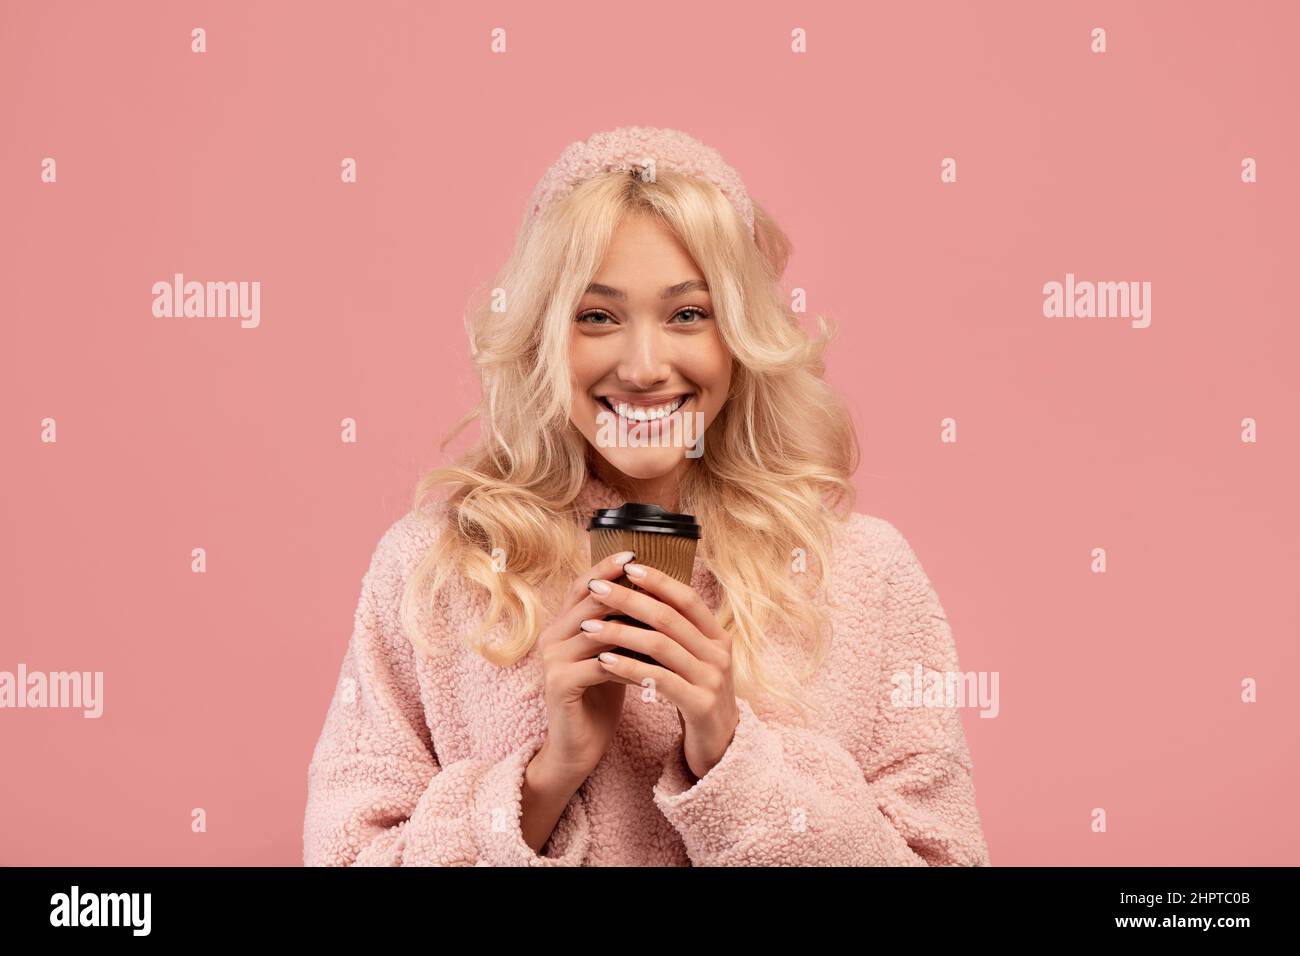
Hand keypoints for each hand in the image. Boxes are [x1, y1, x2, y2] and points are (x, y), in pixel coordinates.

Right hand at [531, 549, 639, 788]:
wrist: (578, 746)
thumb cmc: (600, 697)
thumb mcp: (614, 654)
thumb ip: (622, 625)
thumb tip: (654, 591)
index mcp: (561, 625)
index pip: (582, 586)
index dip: (605, 568)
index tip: (635, 553)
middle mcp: (551, 637)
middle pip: (589, 601)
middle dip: (623, 588)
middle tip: (653, 577)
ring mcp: (552, 660)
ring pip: (597, 630)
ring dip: (631, 624)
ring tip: (663, 617)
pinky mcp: (559, 684)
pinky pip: (599, 664)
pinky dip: (628, 660)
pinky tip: (654, 660)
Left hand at [582, 563, 739, 781]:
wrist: (721, 748)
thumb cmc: (696, 696)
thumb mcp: (691, 660)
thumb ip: (674, 632)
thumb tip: (637, 594)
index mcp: (718, 637)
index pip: (687, 598)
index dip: (658, 580)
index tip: (625, 565)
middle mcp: (719, 654)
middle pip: (670, 617)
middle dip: (629, 599)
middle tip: (596, 587)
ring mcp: (712, 680)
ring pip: (661, 646)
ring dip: (620, 632)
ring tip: (588, 626)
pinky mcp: (700, 706)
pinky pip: (659, 680)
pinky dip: (629, 668)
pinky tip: (603, 662)